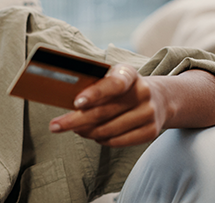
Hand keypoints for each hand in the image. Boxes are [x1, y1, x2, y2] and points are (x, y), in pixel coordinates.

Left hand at [48, 64, 168, 146]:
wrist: (159, 99)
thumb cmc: (122, 89)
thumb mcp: (112, 78)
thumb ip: (94, 85)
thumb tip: (64, 98)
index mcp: (129, 74)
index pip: (113, 84)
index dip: (94, 94)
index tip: (76, 103)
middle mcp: (142, 92)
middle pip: (103, 112)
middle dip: (75, 120)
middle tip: (55, 126)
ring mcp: (149, 113)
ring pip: (108, 130)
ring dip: (86, 132)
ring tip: (75, 129)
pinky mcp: (151, 131)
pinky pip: (118, 141)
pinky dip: (101, 140)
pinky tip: (93, 135)